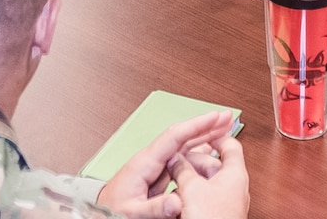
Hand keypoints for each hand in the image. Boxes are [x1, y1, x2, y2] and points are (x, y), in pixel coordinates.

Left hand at [97, 110, 236, 218]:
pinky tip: (208, 150)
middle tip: (226, 116)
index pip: (174, 136)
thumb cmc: (111, 209)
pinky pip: (182, 158)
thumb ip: (154, 207)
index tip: (214, 117)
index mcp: (145, 162)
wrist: (100, 211)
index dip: (196, 125)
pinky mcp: (157, 174)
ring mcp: (155, 165)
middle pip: (182, 136)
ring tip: (223, 129)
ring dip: (203, 136)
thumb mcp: (132, 211)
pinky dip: (197, 151)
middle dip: (205, 125)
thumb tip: (177, 202)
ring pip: (183, 145)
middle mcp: (151, 159)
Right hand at [170, 136, 248, 218]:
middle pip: (212, 162)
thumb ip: (182, 168)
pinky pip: (203, 194)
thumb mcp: (191, 187)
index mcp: (235, 174)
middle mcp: (234, 186)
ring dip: (188, 178)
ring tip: (175, 181)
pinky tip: (178, 198)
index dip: (215, 134)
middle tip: (176, 162)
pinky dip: (191, 192)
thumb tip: (175, 159)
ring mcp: (226, 200)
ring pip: (205, 179)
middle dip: (192, 160)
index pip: (230, 144)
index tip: (200, 130)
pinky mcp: (218, 212)